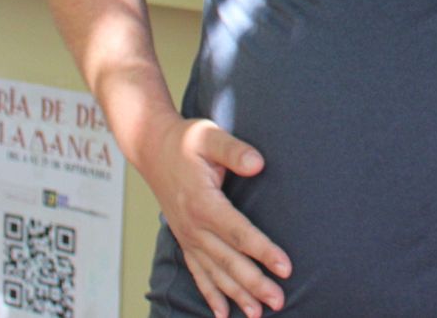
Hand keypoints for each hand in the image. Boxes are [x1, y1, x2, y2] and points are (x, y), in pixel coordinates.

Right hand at [139, 116, 289, 317]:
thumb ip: (234, 150)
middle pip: (229, 261)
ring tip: (258, 314)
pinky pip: (198, 273)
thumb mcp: (208, 136)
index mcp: (203, 202)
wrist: (151, 148)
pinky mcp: (185, 239)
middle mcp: (194, 226)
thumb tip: (258, 164)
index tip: (285, 267)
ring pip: (215, 273)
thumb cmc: (184, 141)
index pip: (239, 232)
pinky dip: (210, 295)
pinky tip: (223, 314)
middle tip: (280, 300)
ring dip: (237, 295)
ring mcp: (188, 236)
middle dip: (255, 284)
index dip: (263, 251)